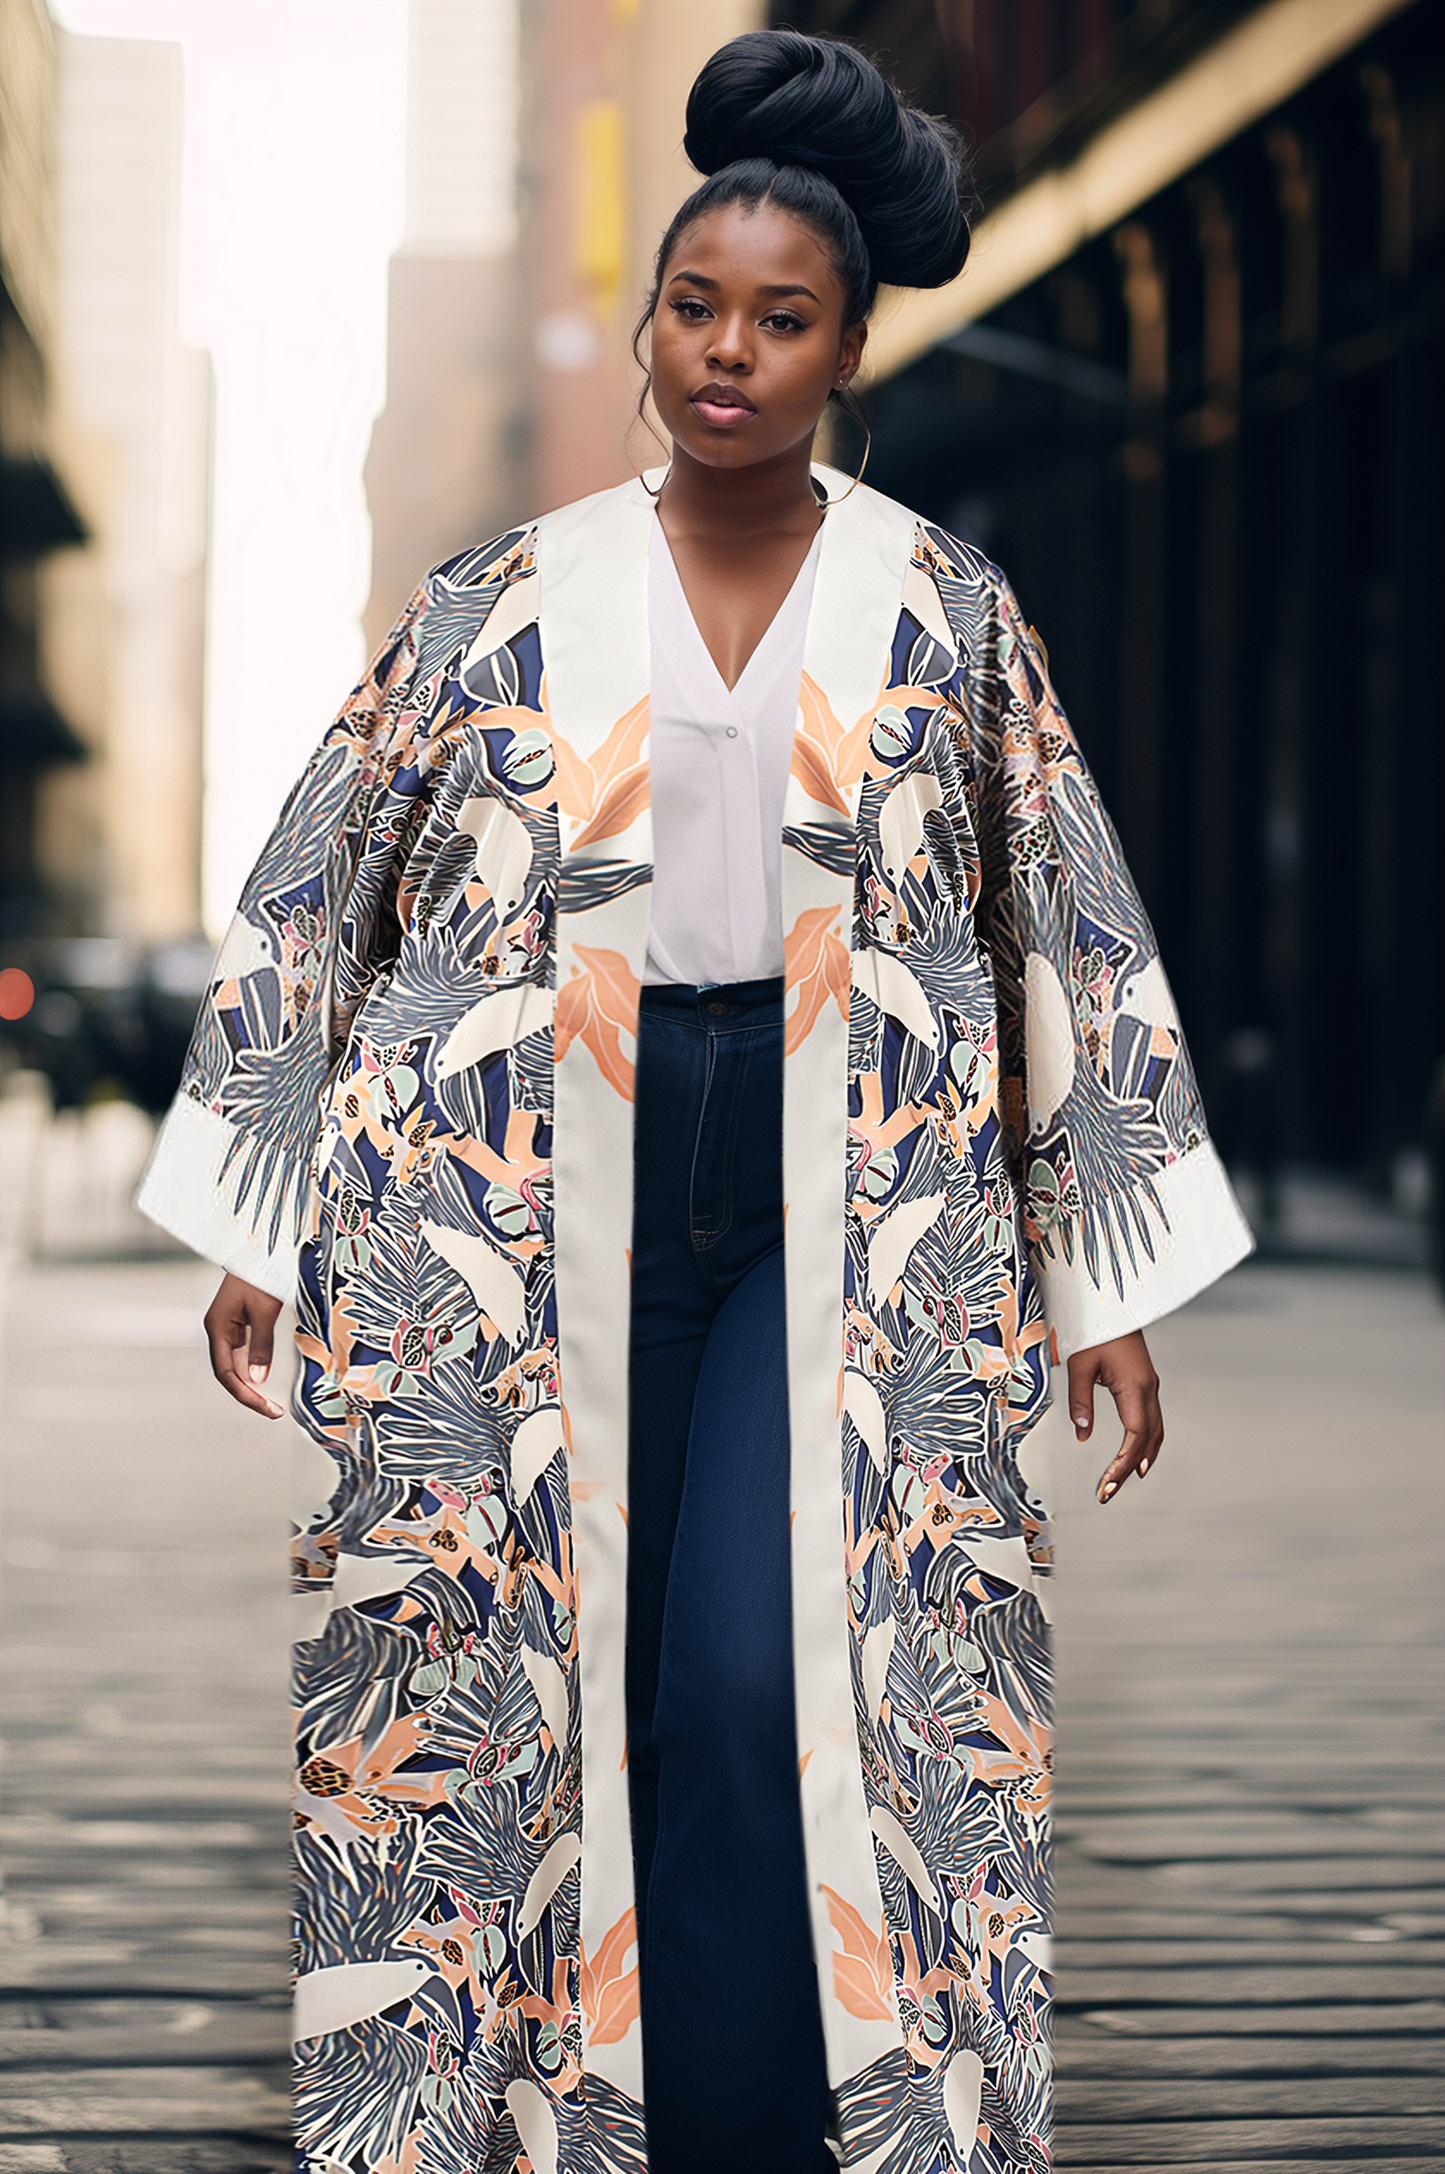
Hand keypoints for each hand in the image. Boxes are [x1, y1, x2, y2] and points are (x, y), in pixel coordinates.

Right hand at [204, 1271, 284, 1418]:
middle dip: (249, 1394)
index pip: (226, 1372)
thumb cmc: (260, 1274)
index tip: (265, 1408)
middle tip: (273, 1411)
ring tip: (271, 1403)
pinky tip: (266, 1381)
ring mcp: (227, 1328)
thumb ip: (261, 1345)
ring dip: (251, 1385)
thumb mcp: (265, 1311)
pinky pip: (243, 1353)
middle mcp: (218, 1331)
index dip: (244, 1394)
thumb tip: (257, 1378)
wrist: (259, 1249)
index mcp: (217, 1328)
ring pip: (235, 1366)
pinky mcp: (238, 1324)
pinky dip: (254, 1368)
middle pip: (228, 1373)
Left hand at [1067, 1329, 1162, 1504]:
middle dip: (1130, 1468)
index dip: (1123, 1463)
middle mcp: (1149, 1389)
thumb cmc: (1096, 1328)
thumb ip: (1080, 1401)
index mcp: (1135, 1386)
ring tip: (1124, 1481)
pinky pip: (1152, 1420)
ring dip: (1142, 1457)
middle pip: (1148, 1439)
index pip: (1135, 1435)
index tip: (1107, 1483)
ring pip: (1155, 1431)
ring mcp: (1151, 1386)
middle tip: (1108, 1492)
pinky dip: (1146, 1442)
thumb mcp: (1080, 1365)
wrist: (1112, 1302)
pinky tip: (1137, 1455)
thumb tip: (1082, 1434)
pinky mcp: (1146, 1383)